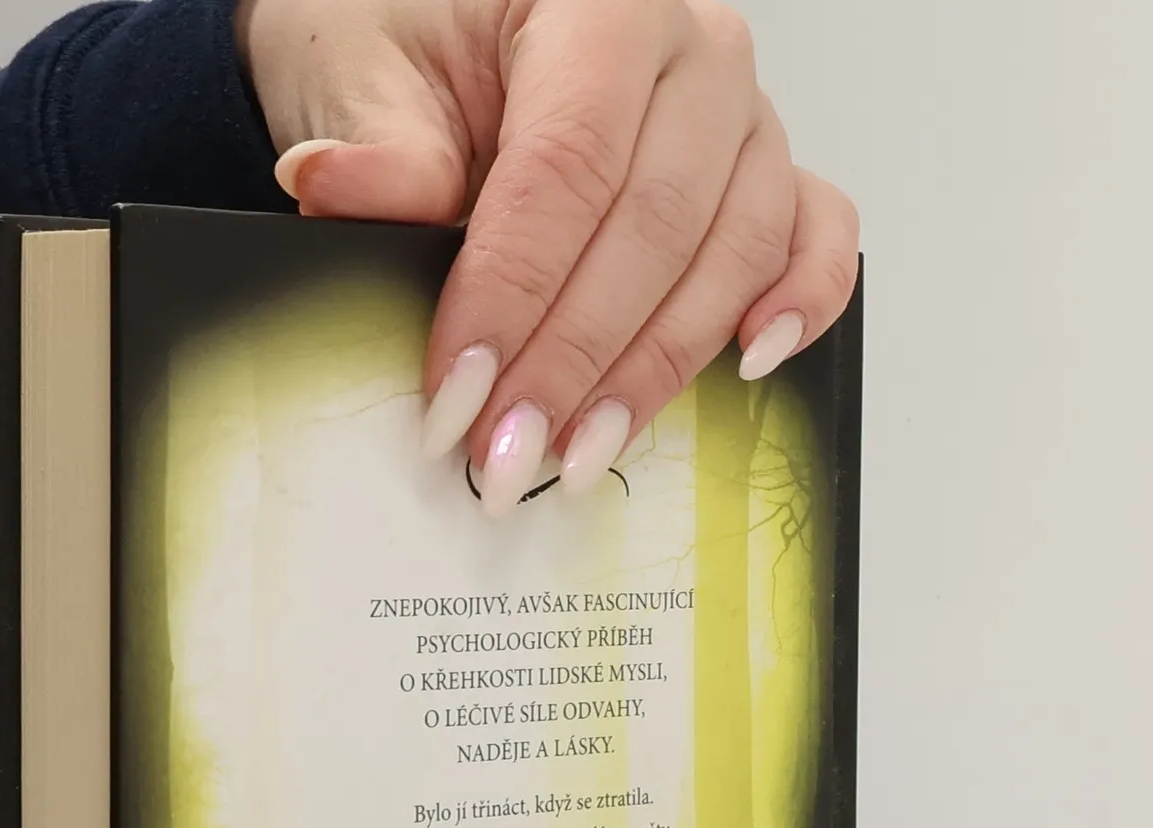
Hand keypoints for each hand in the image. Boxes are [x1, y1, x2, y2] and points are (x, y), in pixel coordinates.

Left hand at [235, 0, 858, 513]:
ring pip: (732, 253)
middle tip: (504, 451)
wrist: (443, 40)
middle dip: (572, 359)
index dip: (514, 292)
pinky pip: (816, 236)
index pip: (571, 165)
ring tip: (577, 456)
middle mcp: (693, 53)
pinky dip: (799, 303)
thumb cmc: (415, 46)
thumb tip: (336, 186)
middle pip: (655, 224)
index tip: (458, 391)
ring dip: (655, 372)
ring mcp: (742, 118)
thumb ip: (378, 144)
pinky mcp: (763, 177)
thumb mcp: (363, 70)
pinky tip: (747, 368)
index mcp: (600, 0)